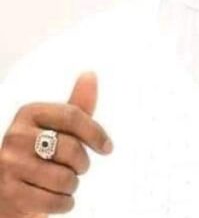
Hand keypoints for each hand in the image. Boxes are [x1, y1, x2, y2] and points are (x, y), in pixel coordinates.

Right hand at [0, 73, 112, 217]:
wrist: (4, 190)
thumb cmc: (37, 154)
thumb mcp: (55, 127)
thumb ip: (76, 106)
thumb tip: (91, 74)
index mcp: (29, 113)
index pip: (74, 116)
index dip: (96, 133)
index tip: (108, 148)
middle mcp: (15, 137)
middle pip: (72, 149)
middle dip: (82, 164)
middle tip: (75, 168)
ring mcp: (9, 166)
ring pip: (66, 178)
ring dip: (71, 185)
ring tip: (60, 183)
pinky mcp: (10, 195)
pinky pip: (56, 201)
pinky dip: (63, 203)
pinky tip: (53, 198)